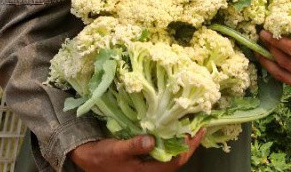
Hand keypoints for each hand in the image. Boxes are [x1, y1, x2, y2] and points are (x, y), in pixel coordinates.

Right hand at [69, 130, 204, 171]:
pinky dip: (173, 136)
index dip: (188, 146)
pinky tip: (176, 126)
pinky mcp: (147, 157)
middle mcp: (153, 169)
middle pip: (179, 156)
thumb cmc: (103, 156)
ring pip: (173, 152)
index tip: (197, 130)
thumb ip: (134, 146)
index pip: (176, 160)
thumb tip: (151, 140)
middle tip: (201, 123)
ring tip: (192, 122)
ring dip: (183, 138)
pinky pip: (166, 148)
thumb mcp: (117, 150)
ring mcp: (151, 163)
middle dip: (190, 141)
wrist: (89, 158)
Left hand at [258, 11, 290, 101]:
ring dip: (268, 64)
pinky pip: (288, 83)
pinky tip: (272, 64)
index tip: (265, 33)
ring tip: (258, 53)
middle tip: (260, 39)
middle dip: (270, 50)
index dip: (278, 41)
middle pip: (285, 63)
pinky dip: (279, 73)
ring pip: (282, 76)